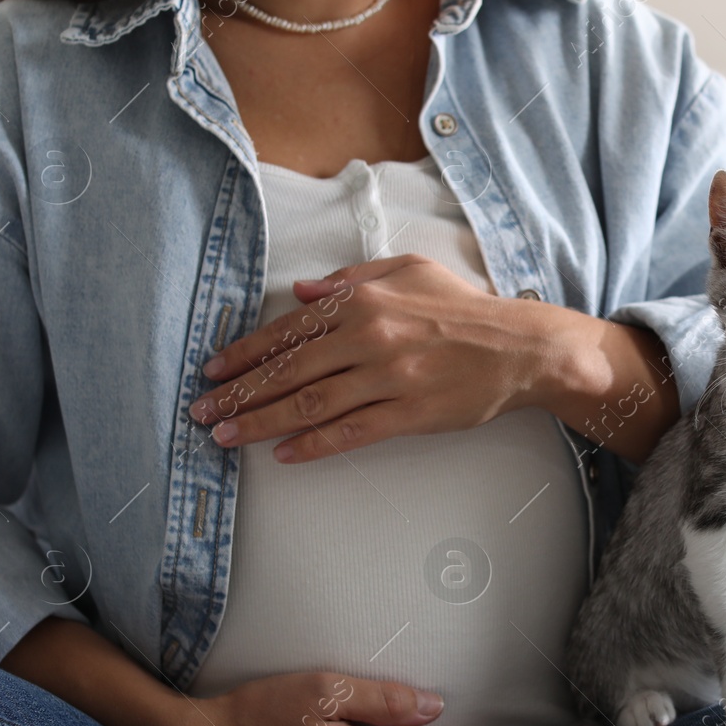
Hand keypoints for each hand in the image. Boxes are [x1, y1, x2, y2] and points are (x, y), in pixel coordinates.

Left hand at [188, 254, 681, 462]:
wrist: (521, 347)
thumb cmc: (466, 308)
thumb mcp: (409, 271)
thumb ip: (352, 278)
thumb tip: (300, 293)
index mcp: (365, 300)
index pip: (291, 329)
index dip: (247, 352)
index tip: (215, 371)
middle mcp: (371, 337)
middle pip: (291, 370)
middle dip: (240, 393)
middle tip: (204, 411)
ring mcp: (389, 378)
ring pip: (311, 403)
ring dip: (262, 422)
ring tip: (226, 436)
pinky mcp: (410, 413)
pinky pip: (351, 432)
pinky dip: (313, 444)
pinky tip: (284, 454)